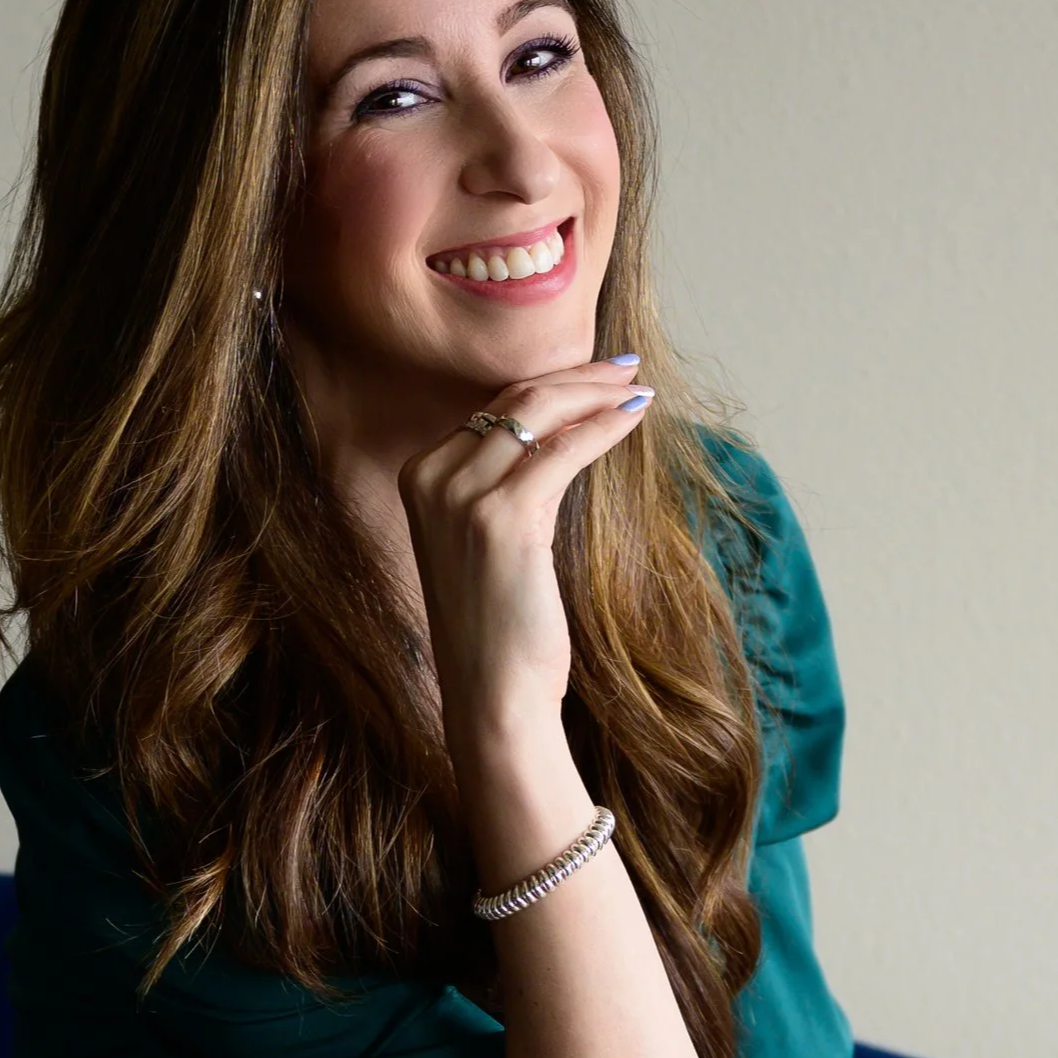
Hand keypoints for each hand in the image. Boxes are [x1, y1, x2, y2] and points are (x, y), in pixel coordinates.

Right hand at [398, 358, 649, 751]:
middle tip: (626, 365)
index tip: (597, 372)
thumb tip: (566, 432)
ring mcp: (460, 494)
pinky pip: (564, 450)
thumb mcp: (493, 540)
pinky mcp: (501, 516)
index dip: (551, 382)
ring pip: (539, 413)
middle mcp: (431, 476)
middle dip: (578, 375)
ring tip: (636, 386)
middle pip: (515, 399)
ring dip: (596, 393)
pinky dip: (604, 427)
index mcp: (420, 476)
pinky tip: (634, 417)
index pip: (492, 407)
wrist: (492, 693)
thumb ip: (512, 484)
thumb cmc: (499, 625)